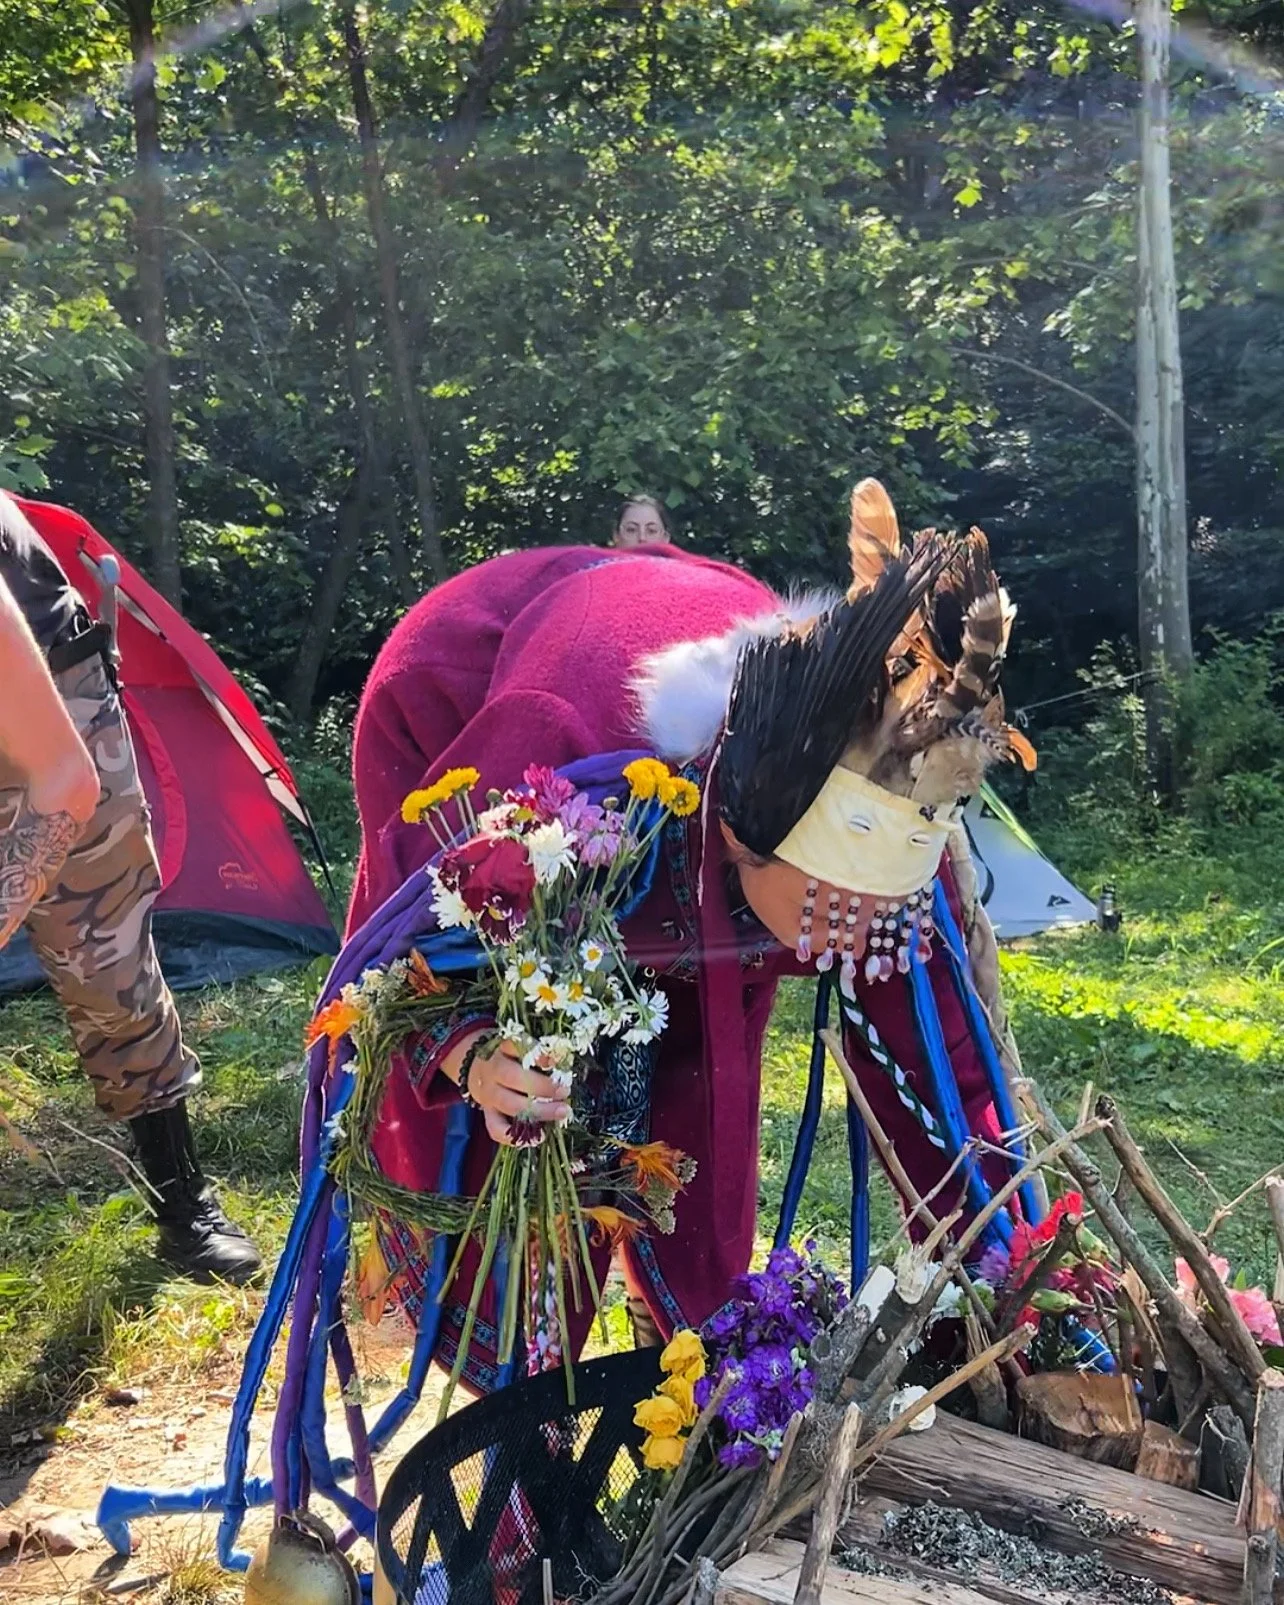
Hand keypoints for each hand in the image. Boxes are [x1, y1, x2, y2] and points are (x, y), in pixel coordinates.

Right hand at [442, 1030, 571, 1145]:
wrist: (476, 1068)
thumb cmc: (509, 1057)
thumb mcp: (519, 1048)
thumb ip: (538, 1053)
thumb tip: (565, 1060)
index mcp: (502, 1050)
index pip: (515, 1047)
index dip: (536, 1054)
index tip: (556, 1060)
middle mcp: (493, 1071)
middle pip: (514, 1078)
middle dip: (543, 1086)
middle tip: (565, 1091)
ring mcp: (488, 1094)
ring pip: (510, 1104)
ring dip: (539, 1110)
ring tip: (562, 1111)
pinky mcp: (487, 1113)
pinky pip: (496, 1128)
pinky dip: (515, 1137)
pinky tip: (539, 1137)